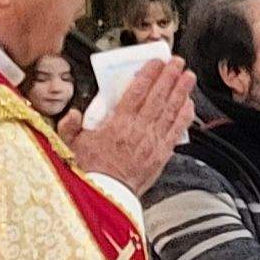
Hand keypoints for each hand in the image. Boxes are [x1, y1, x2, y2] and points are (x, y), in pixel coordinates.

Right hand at [64, 57, 190, 196]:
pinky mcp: (162, 155)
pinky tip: (189, 105)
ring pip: (170, 111)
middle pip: (158, 97)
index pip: (137, 91)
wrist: (107, 198)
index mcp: (117, 124)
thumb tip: (73, 113)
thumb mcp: (72, 146)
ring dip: (181, 92)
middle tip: (177, 62)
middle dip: (169, 76)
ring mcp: (153, 142)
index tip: (156, 61)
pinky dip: (184, 117)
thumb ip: (70, 126)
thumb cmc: (91, 172)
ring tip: (188, 77)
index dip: (148, 74)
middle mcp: (138, 130)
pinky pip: (176, 131)